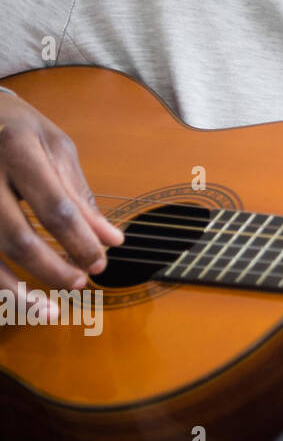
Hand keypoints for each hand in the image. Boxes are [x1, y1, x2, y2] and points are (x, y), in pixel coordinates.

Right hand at [0, 92, 123, 318]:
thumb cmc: (19, 129)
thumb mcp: (56, 148)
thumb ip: (80, 194)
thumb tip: (111, 240)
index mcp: (19, 149)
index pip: (56, 207)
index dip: (80, 242)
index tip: (100, 263)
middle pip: (16, 237)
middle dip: (50, 268)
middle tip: (78, 284)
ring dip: (14, 291)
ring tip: (46, 310)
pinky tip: (14, 298)